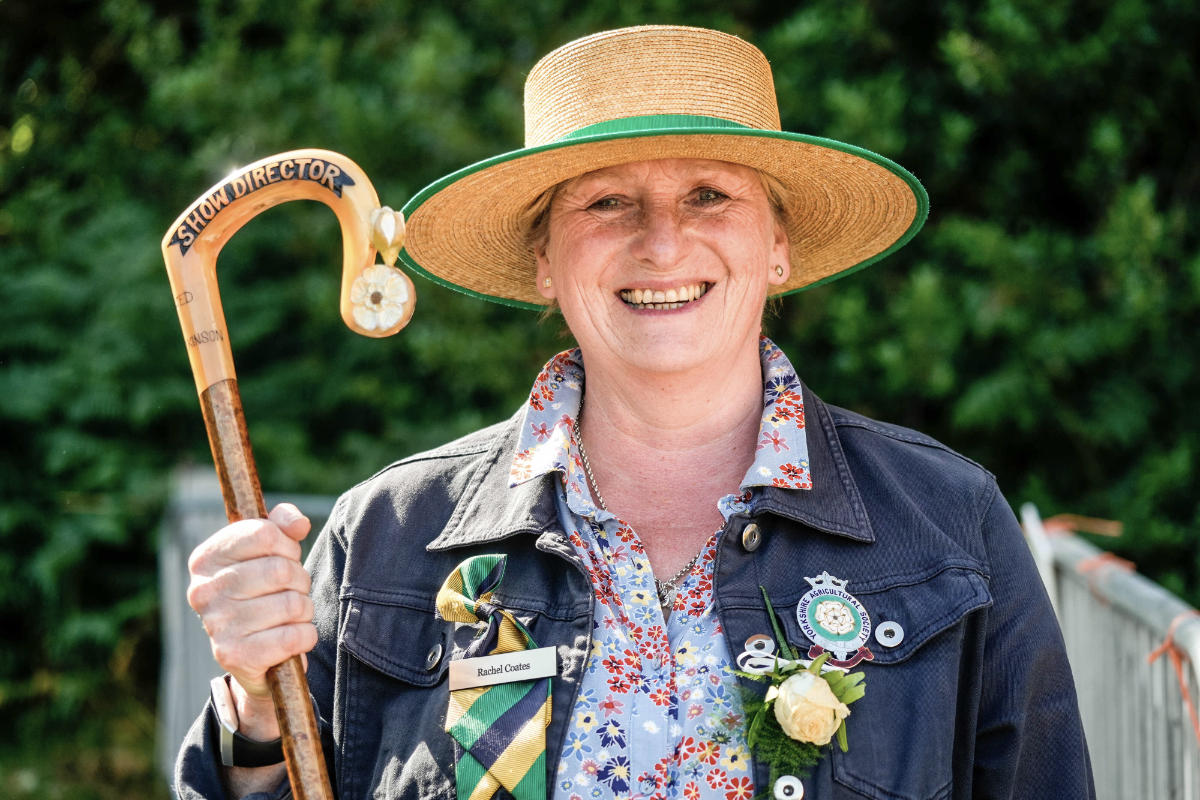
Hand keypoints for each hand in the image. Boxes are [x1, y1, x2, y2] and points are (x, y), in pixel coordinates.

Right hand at [187, 503, 316, 737]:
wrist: (252, 653)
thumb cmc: (262, 590)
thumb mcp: (269, 550)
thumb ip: (282, 523)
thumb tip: (299, 524)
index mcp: (205, 558)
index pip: (265, 534)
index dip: (287, 546)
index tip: (283, 557)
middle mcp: (203, 591)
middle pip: (281, 570)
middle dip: (300, 580)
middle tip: (290, 591)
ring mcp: (217, 625)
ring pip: (292, 604)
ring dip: (304, 610)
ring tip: (289, 615)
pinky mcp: (235, 656)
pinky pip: (293, 637)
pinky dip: (305, 636)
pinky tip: (292, 637)